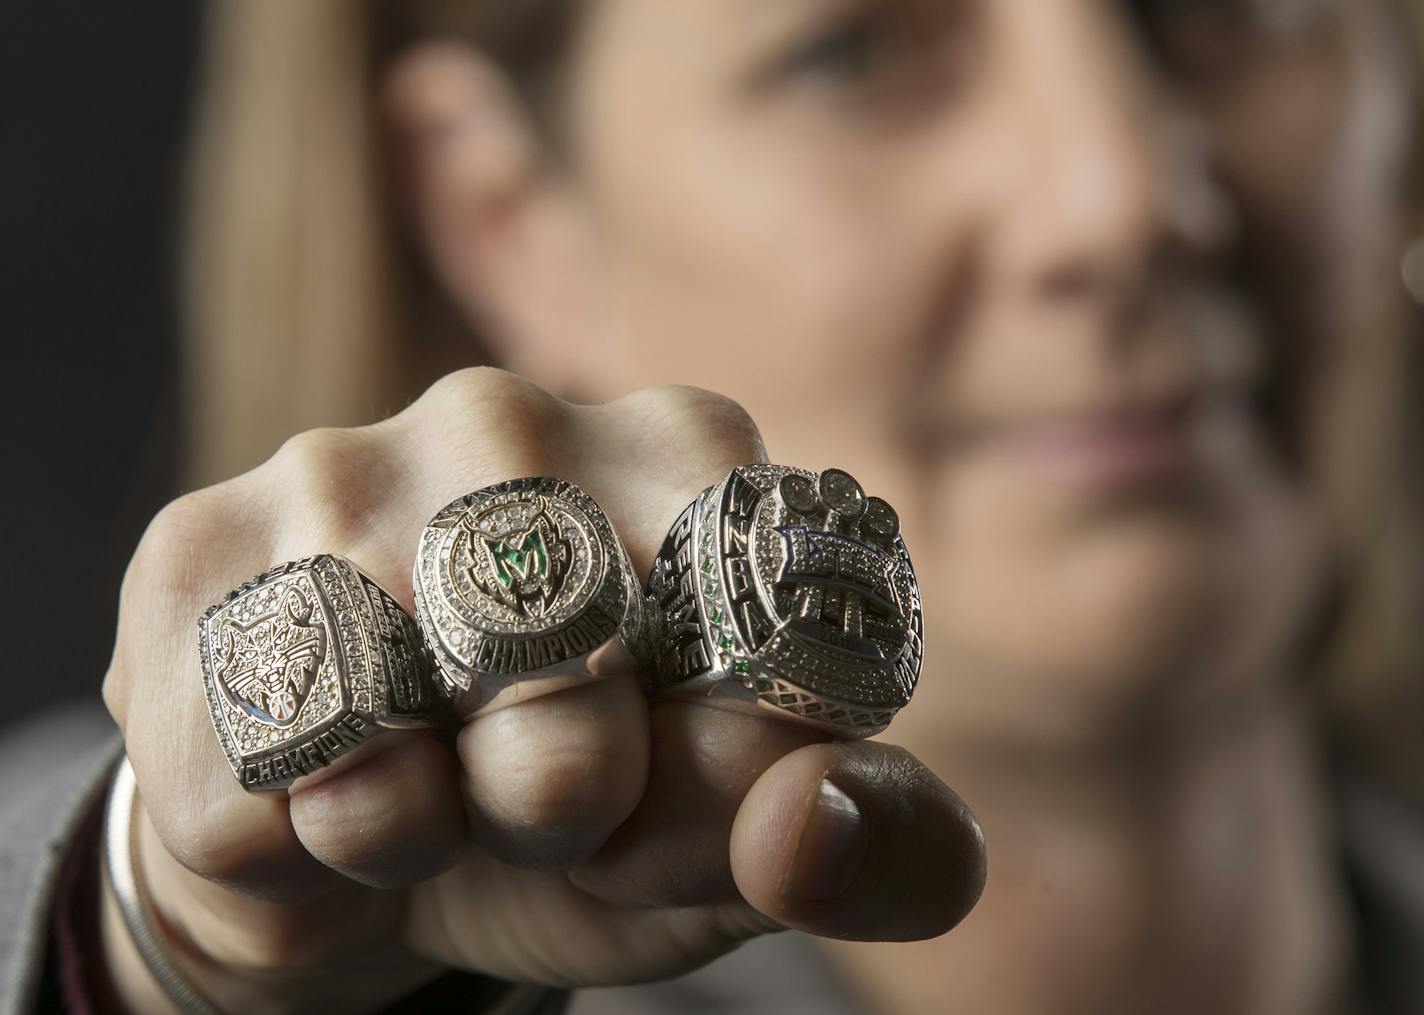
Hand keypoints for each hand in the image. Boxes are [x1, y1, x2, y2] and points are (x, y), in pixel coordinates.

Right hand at [101, 369, 985, 1013]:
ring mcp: (340, 464)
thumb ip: (870, 841)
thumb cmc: (599, 808)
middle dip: (558, 808)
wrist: (375, 833)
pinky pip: (240, 790)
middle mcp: (511, 415)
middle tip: (539, 797)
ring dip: (411, 831)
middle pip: (566, 694)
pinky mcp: (194, 550)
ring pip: (383, 742)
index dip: (710, 786)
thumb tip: (809, 826)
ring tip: (423, 791)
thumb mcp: (752, 836)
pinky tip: (314, 793)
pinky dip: (290, 860)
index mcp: (690, 454)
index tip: (667, 796)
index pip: (754, 648)